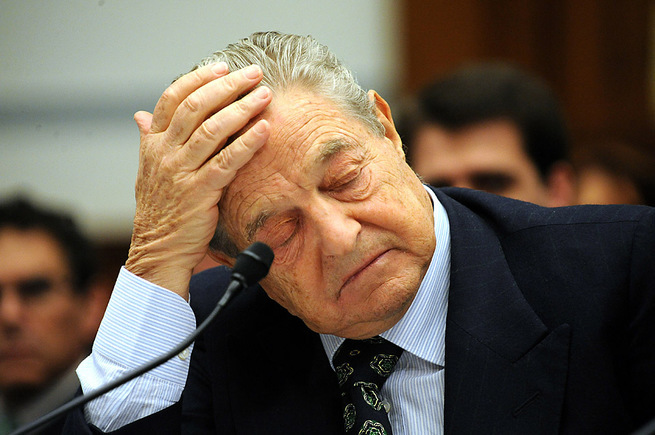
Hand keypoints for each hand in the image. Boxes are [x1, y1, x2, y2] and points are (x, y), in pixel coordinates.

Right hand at [125, 62, 271, 298]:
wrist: (158, 250)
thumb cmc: (160, 210)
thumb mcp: (149, 171)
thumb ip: (149, 140)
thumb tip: (141, 115)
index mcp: (153, 143)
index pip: (171, 98)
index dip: (198, 79)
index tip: (222, 67)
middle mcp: (164, 152)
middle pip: (196, 106)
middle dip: (227, 86)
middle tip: (253, 73)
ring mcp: (181, 172)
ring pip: (213, 129)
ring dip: (242, 108)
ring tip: (264, 94)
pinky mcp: (200, 192)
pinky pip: (227, 161)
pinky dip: (247, 142)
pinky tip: (264, 128)